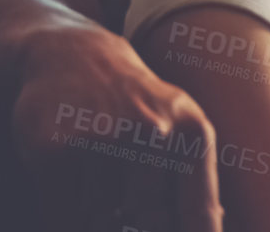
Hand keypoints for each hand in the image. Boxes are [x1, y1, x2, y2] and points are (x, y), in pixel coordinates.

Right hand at [13, 25, 221, 231]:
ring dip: (91, 209)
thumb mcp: (179, 127)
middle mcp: (154, 132)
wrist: (75, 56)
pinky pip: (62, 214)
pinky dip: (61, 208)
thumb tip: (213, 222)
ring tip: (92, 162)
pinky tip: (66, 170)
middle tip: (119, 184)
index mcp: (192, 131)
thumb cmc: (135, 106)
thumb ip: (193, 181)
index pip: (199, 211)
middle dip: (130, 219)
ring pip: (98, 219)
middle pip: (145, 220)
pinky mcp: (56, 148)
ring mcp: (104, 138)